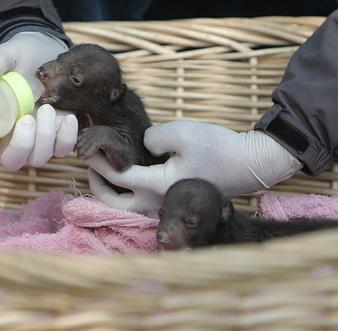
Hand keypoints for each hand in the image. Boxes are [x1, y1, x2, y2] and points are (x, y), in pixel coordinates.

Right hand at [0, 31, 77, 170]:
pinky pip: (64, 149)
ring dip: (45, 139)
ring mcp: (37, 139)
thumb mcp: (10, 54)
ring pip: (39, 158)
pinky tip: (69, 117)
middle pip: (13, 161)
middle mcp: (12, 137)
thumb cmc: (23, 57)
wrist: (51, 54)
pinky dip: (67, 137)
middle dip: (21, 145)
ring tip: (48, 109)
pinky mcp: (60, 136)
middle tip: (27, 118)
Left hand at [87, 120, 302, 214]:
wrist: (250, 164)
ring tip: (107, 168)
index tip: (87, 145)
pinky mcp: (176, 202)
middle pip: (114, 203)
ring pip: (127, 206)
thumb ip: (152, 137)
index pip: (116, 176)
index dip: (97, 160)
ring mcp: (168, 206)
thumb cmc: (217, 148)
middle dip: (96, 183)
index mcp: (156, 186)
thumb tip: (144, 146)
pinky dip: (130, 190)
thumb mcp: (181, 132)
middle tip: (91, 163)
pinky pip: (143, 202)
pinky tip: (133, 171)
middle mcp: (158, 202)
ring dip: (112, 189)